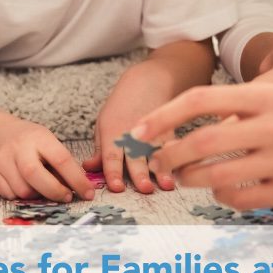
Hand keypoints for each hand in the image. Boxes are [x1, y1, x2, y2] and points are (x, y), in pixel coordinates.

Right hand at [0, 120, 94, 202]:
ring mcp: (2, 159)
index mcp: (39, 137)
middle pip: (36, 175)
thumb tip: (79, 189)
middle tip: (66, 197)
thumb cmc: (30, 142)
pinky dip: (20, 197)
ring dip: (37, 196)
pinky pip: (9, 195)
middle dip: (55, 192)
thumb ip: (61, 164)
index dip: (77, 180)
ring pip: (22, 190)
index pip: (61, 160)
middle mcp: (18, 147)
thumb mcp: (48, 143)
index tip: (88, 193)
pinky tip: (24, 186)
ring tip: (41, 188)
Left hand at [83, 67, 176, 193]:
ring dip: (163, 170)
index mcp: (113, 133)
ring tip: (167, 184)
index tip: (116, 187)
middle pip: (135, 157)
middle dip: (140, 174)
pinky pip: (172, 147)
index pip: (111, 157)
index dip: (113, 173)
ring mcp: (152, 134)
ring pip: (156, 154)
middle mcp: (133, 135)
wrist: (147, 83)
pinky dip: (177, 158)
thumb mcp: (104, 125)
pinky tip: (184, 170)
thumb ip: (99, 150)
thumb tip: (88, 168)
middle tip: (144, 189)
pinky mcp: (168, 132)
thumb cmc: (122, 106)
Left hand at [133, 83, 272, 208]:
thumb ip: (230, 108)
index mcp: (265, 95)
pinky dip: (220, 195)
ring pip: (216, 175)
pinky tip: (219, 189)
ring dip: (190, 178)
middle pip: (202, 141)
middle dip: (170, 155)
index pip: (200, 99)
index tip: (138, 132)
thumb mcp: (272, 98)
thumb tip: (171, 129)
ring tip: (183, 177)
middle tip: (157, 162)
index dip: (163, 116)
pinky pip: (240, 198)